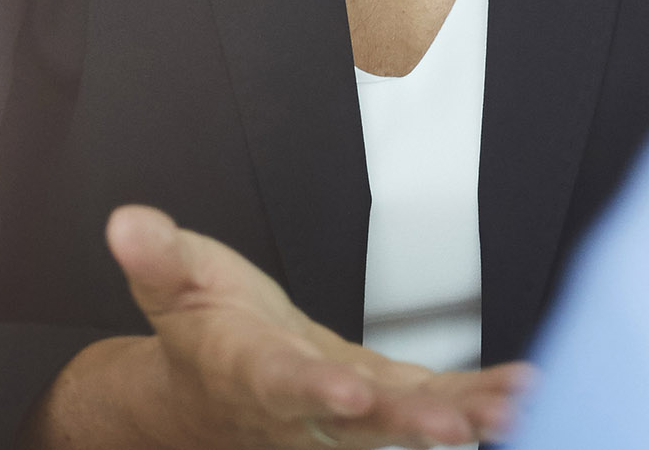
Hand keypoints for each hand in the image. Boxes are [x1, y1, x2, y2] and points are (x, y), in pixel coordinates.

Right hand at [29, 205, 532, 449]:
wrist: (213, 393)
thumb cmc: (202, 329)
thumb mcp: (172, 280)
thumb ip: (156, 256)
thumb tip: (126, 221)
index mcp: (248, 371)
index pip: (280, 383)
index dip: (313, 391)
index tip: (347, 393)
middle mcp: (302, 410)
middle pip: (356, 425)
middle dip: (406, 427)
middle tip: (455, 427)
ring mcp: (345, 419)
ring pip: (404, 426)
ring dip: (459, 420)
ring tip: (511, 411)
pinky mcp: (380, 409)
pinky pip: (430, 407)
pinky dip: (476, 402)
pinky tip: (522, 395)